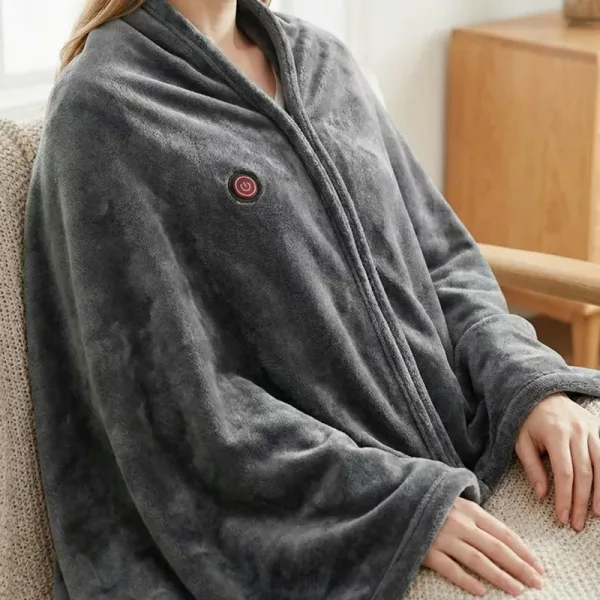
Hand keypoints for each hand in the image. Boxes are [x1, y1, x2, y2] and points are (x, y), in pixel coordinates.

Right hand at [423, 498, 543, 596]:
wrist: (399, 499)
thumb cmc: (433, 503)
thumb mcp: (457, 502)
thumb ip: (477, 518)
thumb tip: (505, 541)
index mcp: (470, 509)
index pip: (503, 533)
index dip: (523, 551)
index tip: (540, 567)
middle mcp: (459, 522)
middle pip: (495, 547)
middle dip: (519, 567)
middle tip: (537, 583)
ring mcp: (442, 536)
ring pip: (477, 559)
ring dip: (499, 576)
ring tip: (517, 590)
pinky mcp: (426, 549)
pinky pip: (450, 568)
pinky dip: (466, 579)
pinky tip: (481, 591)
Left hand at [516, 393, 599, 530]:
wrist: (542, 393)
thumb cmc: (528, 421)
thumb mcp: (521, 441)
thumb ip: (532, 467)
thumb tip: (542, 495)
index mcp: (556, 434)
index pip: (564, 473)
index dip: (564, 498)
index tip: (561, 518)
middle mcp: (578, 431)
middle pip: (584, 474)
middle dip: (581, 502)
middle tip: (577, 524)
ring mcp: (592, 429)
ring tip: (596, 515)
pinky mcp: (599, 429)